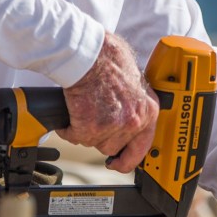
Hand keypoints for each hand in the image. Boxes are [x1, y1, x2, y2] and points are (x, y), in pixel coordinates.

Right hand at [57, 32, 158, 172]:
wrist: (89, 54)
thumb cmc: (109, 57)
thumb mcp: (135, 78)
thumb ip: (135, 100)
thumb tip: (129, 108)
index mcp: (148, 111)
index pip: (142, 148)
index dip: (128, 159)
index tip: (119, 163)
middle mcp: (133, 122)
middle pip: (113, 146)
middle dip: (101, 136)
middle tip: (92, 122)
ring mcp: (112, 127)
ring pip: (93, 143)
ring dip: (84, 131)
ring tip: (82, 110)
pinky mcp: (89, 127)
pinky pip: (74, 136)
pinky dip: (68, 127)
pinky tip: (70, 112)